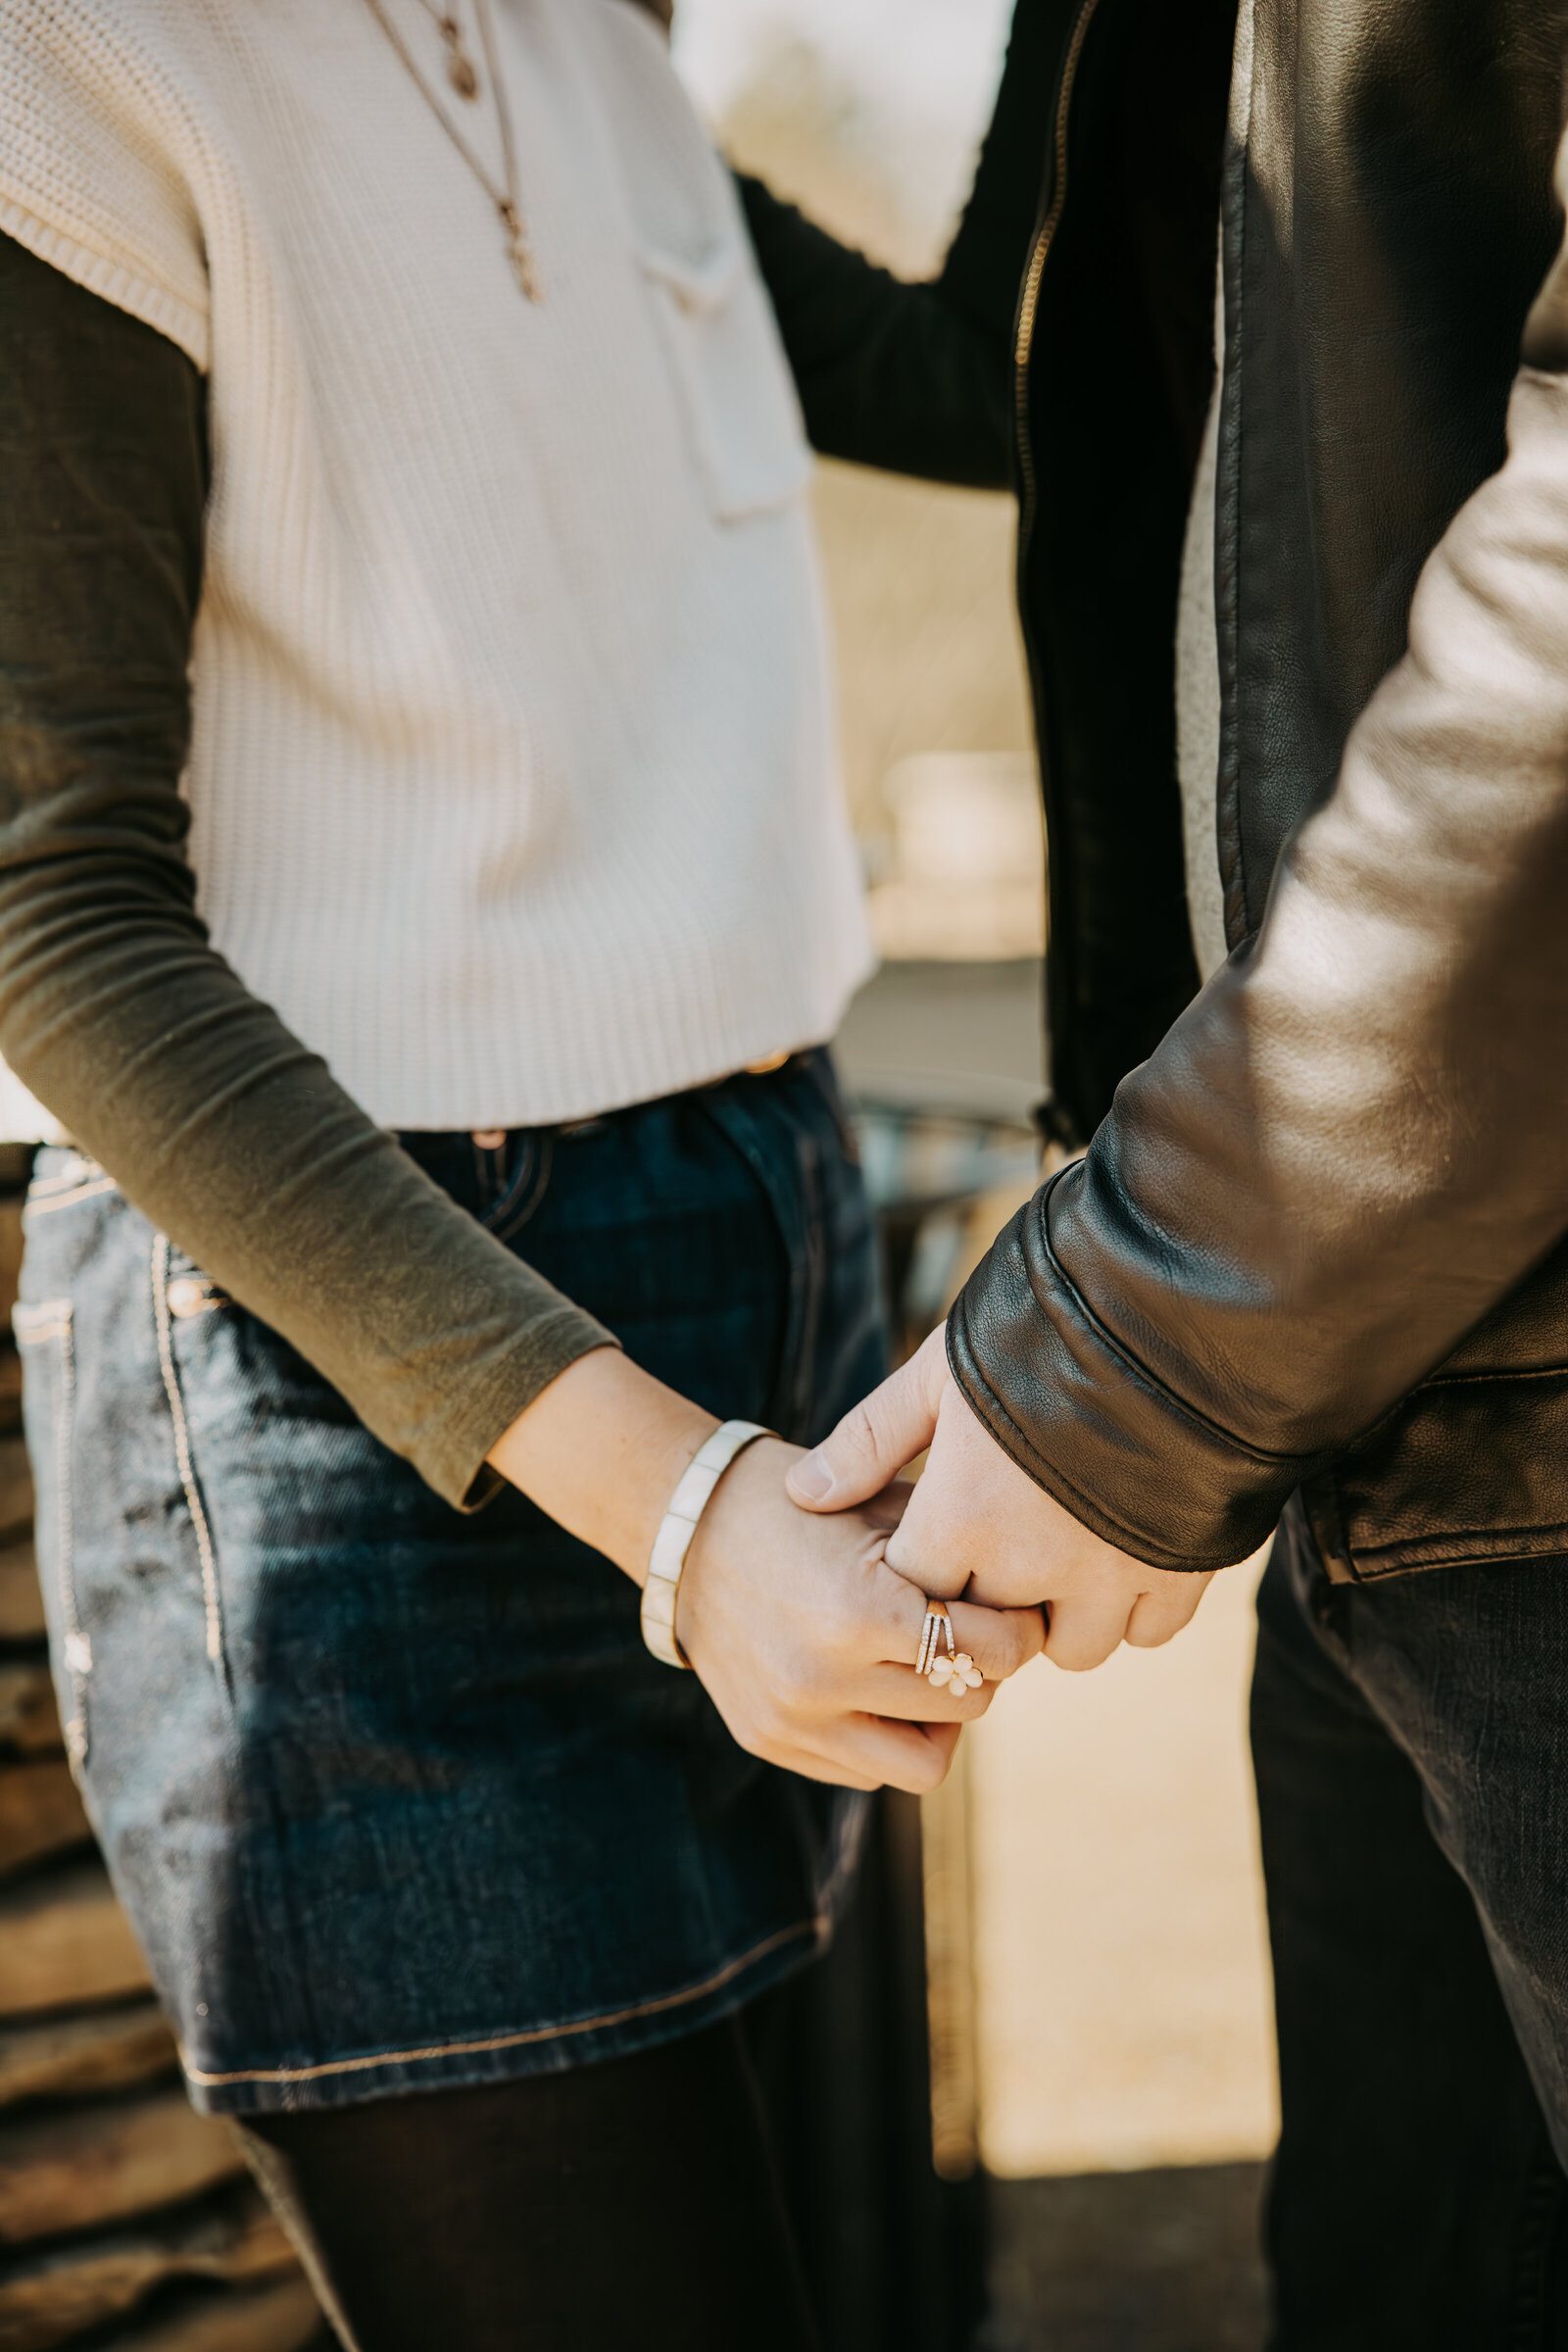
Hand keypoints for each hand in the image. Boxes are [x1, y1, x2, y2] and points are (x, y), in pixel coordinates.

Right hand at [679, 1437, 1042, 1792]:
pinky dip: (885, 1734)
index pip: (994, 1650)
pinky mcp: (770, 1742)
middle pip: (968, 1707)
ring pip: (923, 1765)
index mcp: (860, 1611)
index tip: (1017, 1612)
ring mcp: (793, 1720)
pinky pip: (865, 1771)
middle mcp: (823, 1679)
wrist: (686, 1530)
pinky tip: (872, 1683)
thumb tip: (1028, 1605)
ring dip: (939, 1722)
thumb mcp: (884, 1507)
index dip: (1020, 1629)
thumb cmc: (800, 1506)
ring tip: (926, 1673)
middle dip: (984, 1670)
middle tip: (974, 1636)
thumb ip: (957, 1557)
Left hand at [786, 1326, 1214, 1670]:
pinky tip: (1122, 1552)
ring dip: (1059, 1617)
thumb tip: (803, 1496)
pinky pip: (1147, 1633)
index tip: (935, 1532)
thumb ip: (871, 1438)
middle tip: (1000, 1536)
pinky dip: (1132, 1609)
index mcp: (966, 1517)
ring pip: (1071, 1651)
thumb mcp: (940, 1369)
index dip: (920, 1567)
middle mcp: (1036, 1564)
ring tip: (1062, 1552)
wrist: (1178, 1309)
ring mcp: (1114, 1576)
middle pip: (987, 1631)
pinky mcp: (1182, 1572)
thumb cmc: (1043, 1327)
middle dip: (985, 1598)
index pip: (915, 1593)